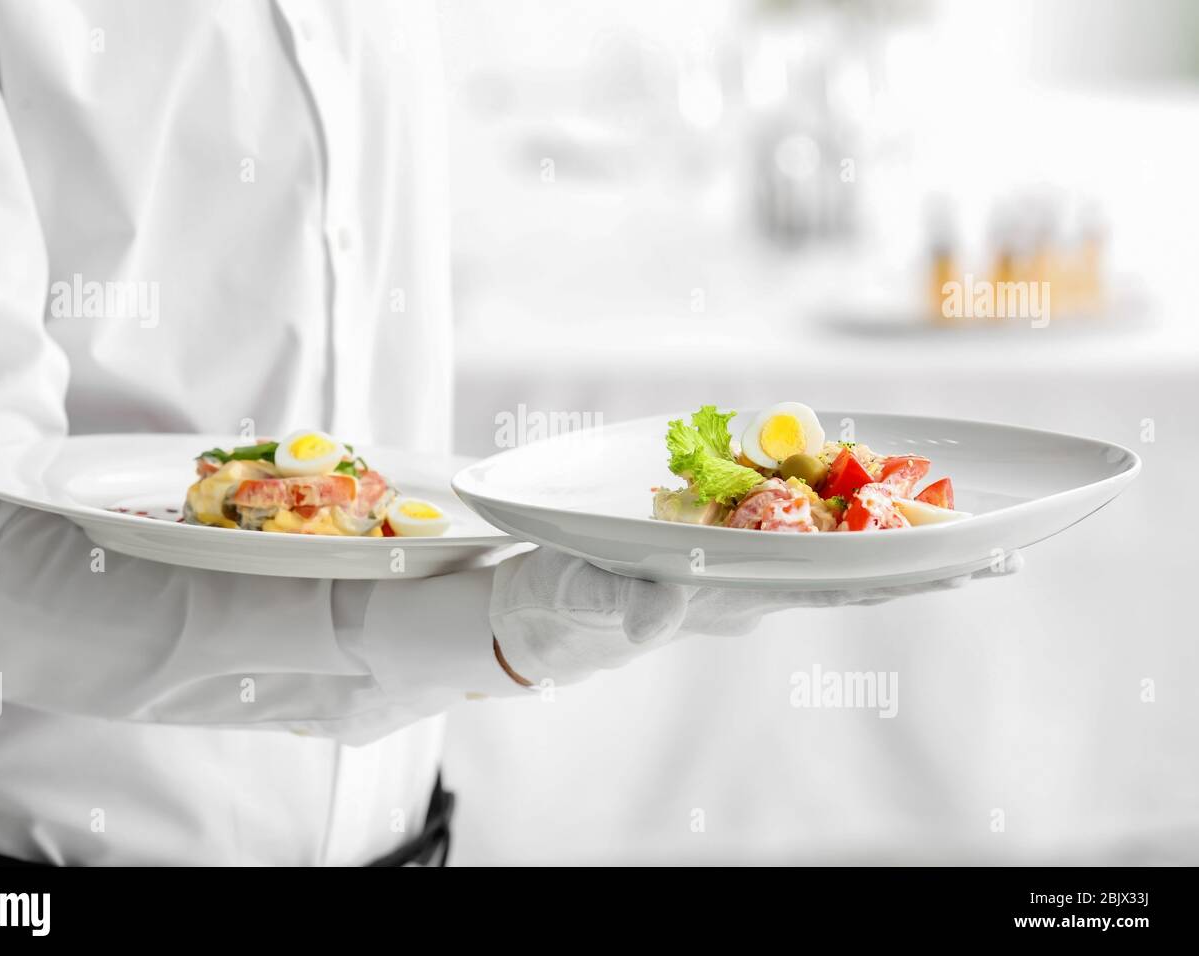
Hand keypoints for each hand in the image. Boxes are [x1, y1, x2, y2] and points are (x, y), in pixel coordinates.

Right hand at [490, 546, 1022, 686]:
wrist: (546, 608)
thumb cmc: (560, 603)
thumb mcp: (578, 597)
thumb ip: (616, 604)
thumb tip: (660, 611)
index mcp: (728, 594)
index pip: (830, 583)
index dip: (901, 571)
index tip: (966, 565)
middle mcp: (751, 584)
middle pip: (855, 573)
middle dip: (929, 565)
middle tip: (1009, 554)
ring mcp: (742, 567)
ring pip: (837, 554)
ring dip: (905, 547)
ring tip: (973, 536)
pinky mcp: (724, 546)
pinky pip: (799, 529)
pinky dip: (848, 516)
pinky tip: (883, 500)